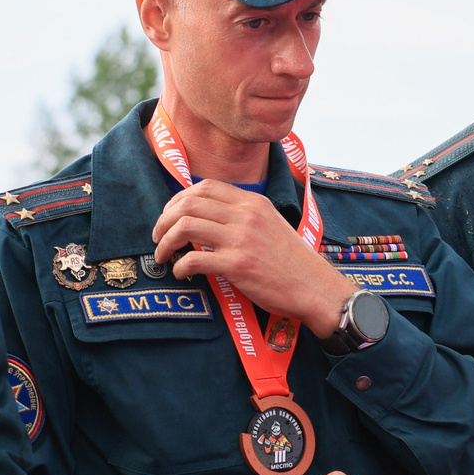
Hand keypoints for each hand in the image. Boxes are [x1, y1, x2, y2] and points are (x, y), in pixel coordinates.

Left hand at [152, 182, 356, 326]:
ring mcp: (241, 239)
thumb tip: (207, 218)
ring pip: (185, 226)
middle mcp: (246, 215)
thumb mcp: (270, 224)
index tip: (170, 216)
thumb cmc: (291, 262)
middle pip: (188, 203)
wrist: (314, 287)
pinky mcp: (238, 265)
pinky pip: (194, 259)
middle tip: (159, 237)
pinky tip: (181, 273)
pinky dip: (180, 266)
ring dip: (166, 241)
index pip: (204, 187)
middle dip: (164, 219)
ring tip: (163, 255)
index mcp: (253, 202)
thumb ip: (242, 216)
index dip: (178, 200)